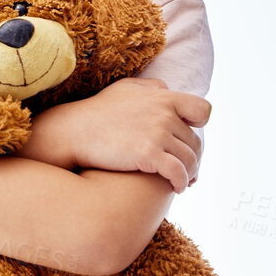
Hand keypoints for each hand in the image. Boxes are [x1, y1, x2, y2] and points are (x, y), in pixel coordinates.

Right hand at [57, 77, 210, 191]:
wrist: (74, 131)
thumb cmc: (96, 111)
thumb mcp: (125, 88)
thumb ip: (150, 88)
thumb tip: (166, 90)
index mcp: (163, 97)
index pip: (201, 110)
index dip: (199, 126)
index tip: (188, 137)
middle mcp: (164, 114)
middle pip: (194, 142)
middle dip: (193, 157)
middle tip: (188, 170)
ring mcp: (157, 134)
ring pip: (189, 159)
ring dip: (190, 173)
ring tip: (184, 182)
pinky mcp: (149, 155)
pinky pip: (177, 172)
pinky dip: (181, 182)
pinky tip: (176, 188)